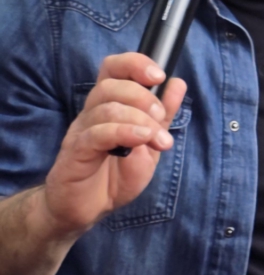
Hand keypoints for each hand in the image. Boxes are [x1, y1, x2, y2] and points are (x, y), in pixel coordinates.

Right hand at [42, 54, 186, 236]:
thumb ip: (163, 115)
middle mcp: (91, 114)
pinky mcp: (75, 153)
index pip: (113, 69)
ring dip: (141, 120)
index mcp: (109, 106)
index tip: (160, 76)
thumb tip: (178, 83)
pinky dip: (125, 132)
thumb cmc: (116, 176)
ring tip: (158, 140)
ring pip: (107, 108)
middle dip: (143, 96)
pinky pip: (97, 134)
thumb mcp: (150, 143)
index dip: (135, 64)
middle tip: (160, 117)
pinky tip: (142, 141)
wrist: (89, 210)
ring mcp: (81, 132)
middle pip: (110, 84)